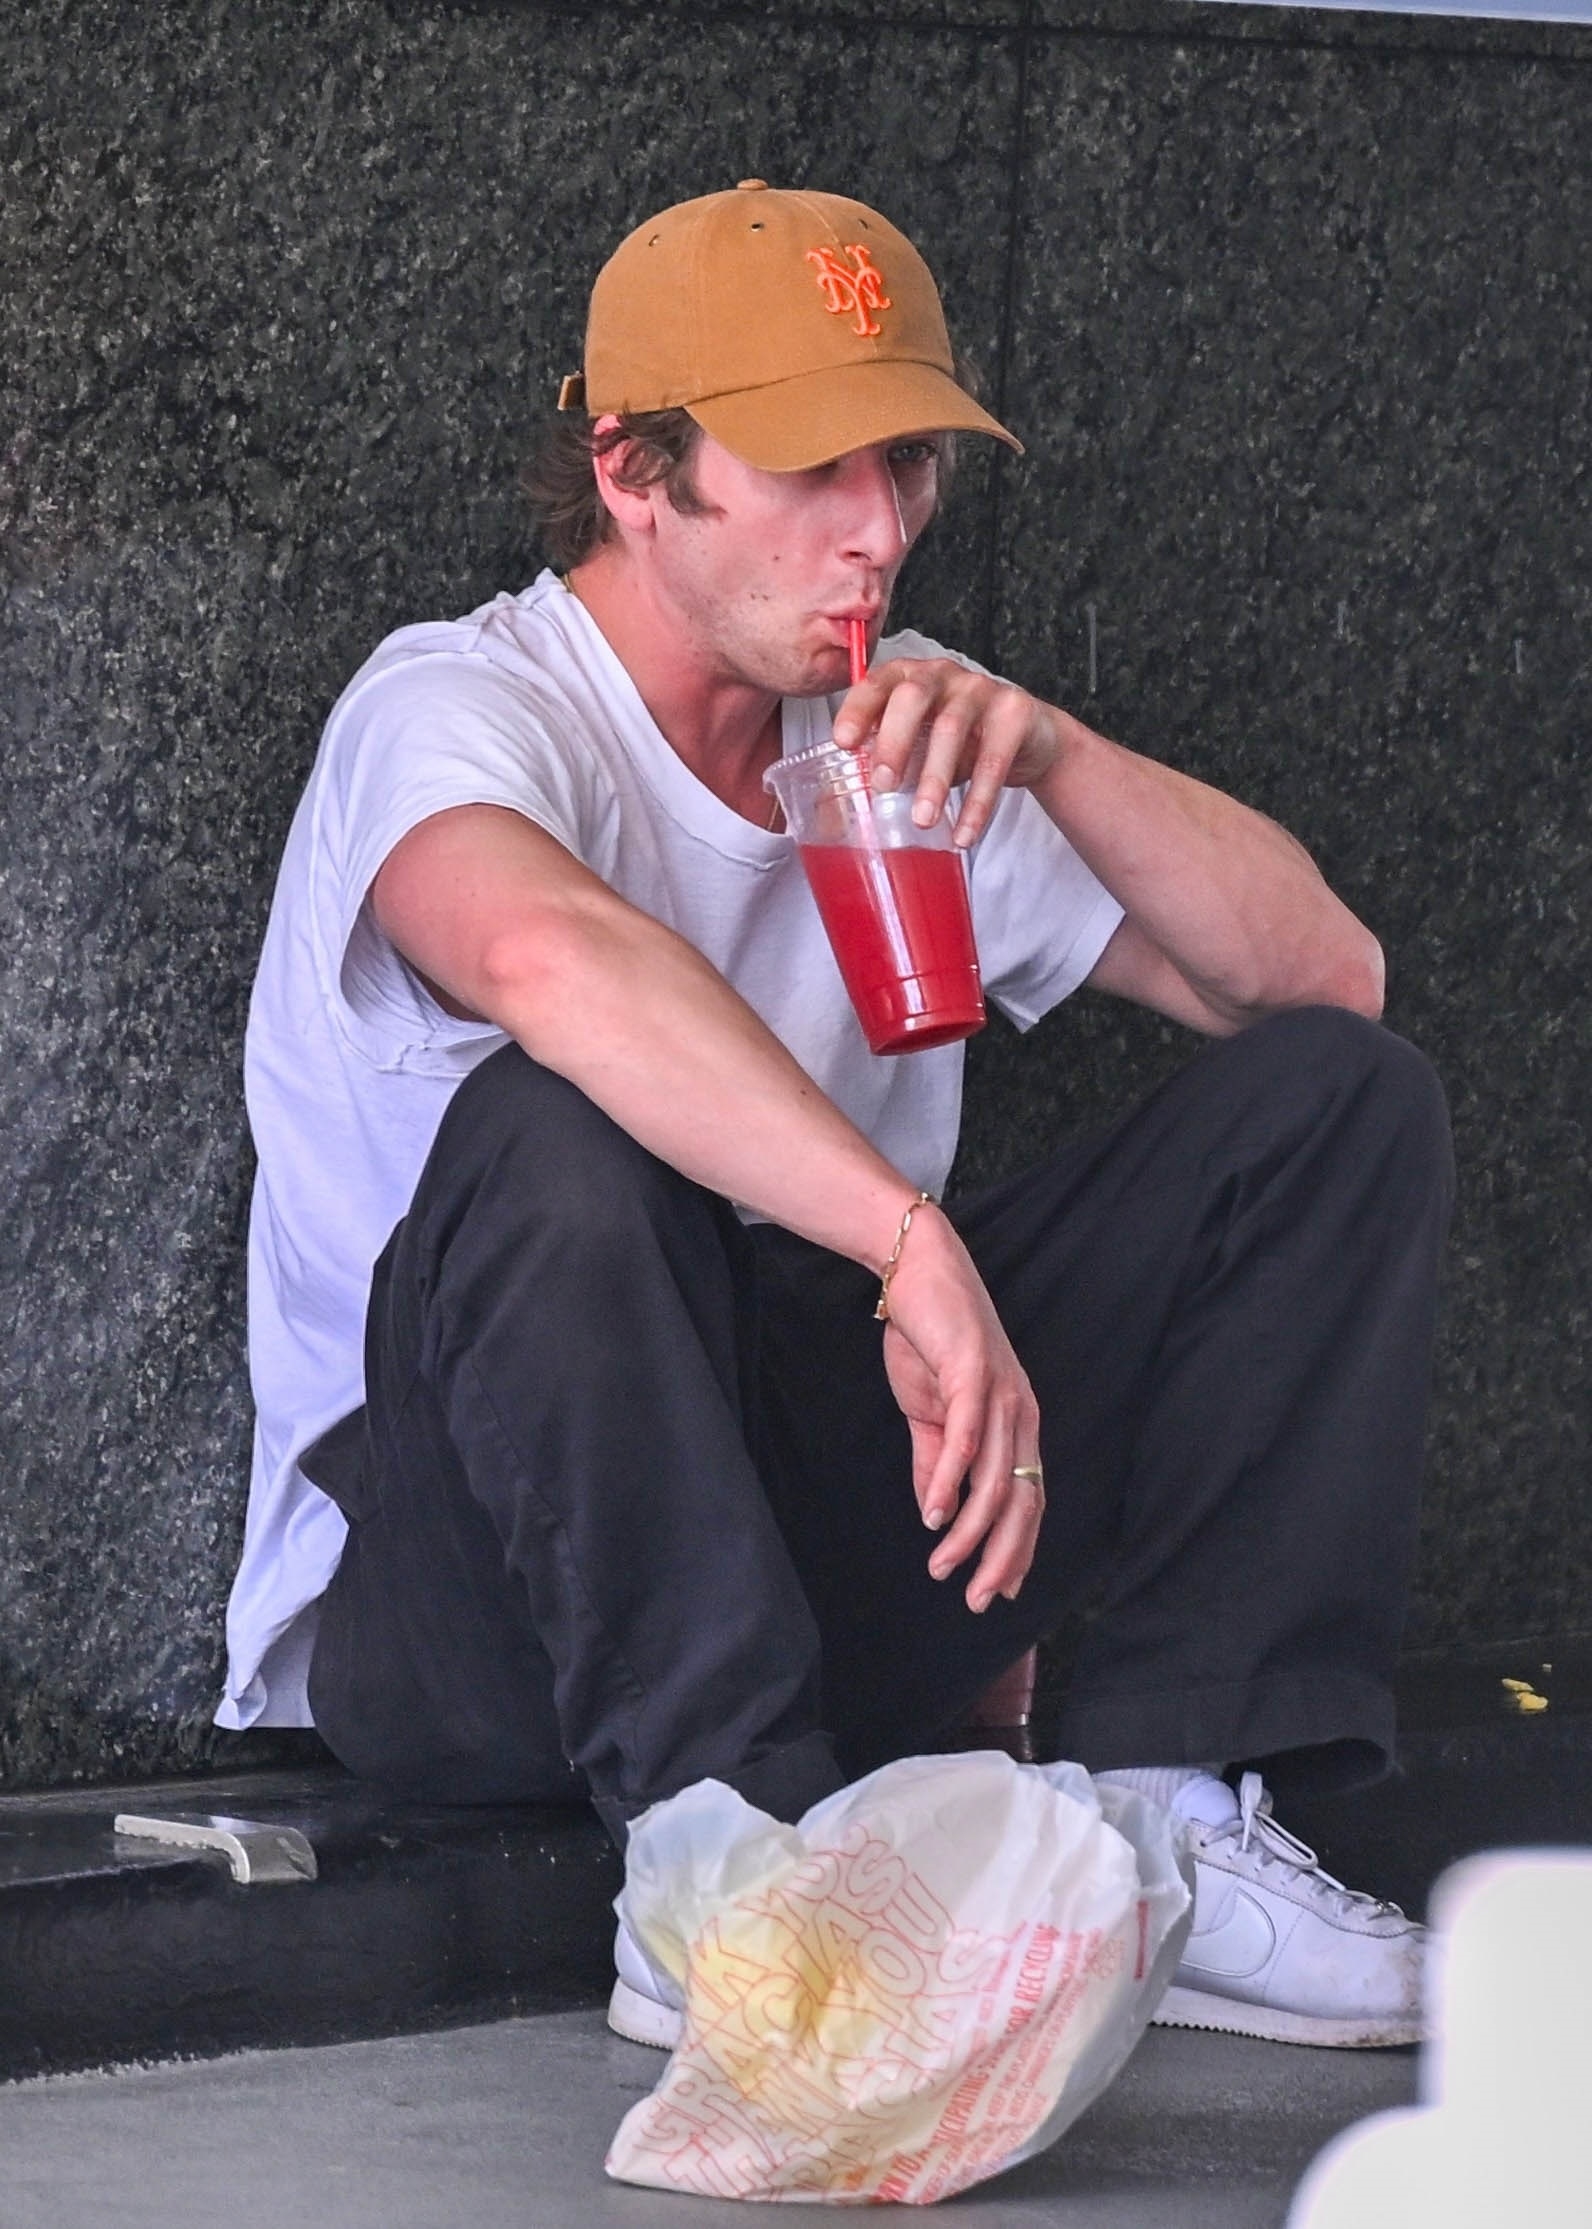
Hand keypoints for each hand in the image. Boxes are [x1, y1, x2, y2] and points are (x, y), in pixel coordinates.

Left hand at [831, 656, 1061, 849]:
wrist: (1029, 738)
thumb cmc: (963, 739)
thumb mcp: (921, 742)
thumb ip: (892, 757)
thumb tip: (858, 797)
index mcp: (910, 677)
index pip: (877, 683)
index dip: (857, 709)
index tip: (843, 742)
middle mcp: (943, 675)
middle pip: (913, 697)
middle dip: (893, 741)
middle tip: (883, 785)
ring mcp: (981, 689)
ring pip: (951, 729)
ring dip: (934, 780)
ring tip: (922, 820)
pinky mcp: (1014, 712)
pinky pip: (993, 760)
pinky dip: (977, 802)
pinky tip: (965, 833)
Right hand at [876, 1207, 1045, 1613]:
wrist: (917, 1272)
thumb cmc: (928, 1338)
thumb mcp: (930, 1412)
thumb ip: (936, 1463)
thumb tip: (937, 1515)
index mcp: (1016, 1425)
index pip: (1028, 1500)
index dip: (1018, 1550)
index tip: (999, 1593)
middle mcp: (1020, 1414)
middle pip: (1022, 1502)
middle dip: (1002, 1558)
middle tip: (978, 1600)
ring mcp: (1000, 1394)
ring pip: (994, 1481)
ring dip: (969, 1532)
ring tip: (942, 1566)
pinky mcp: (972, 1373)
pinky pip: (967, 1439)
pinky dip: (950, 1482)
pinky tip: (933, 1516)